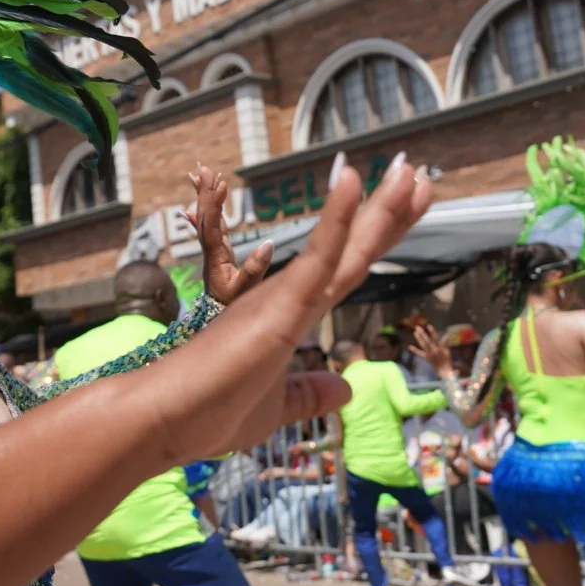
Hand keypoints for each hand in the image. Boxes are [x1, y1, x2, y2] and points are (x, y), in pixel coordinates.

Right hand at [157, 153, 432, 458]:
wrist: (165, 418)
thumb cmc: (209, 413)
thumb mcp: (277, 407)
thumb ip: (308, 393)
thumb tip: (346, 390)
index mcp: (293, 318)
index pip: (347, 269)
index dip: (380, 235)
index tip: (411, 204)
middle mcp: (291, 299)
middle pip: (353, 249)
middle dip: (388, 211)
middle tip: (418, 171)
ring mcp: (285, 299)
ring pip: (343, 247)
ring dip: (378, 206)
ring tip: (409, 167)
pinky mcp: (277, 306)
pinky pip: (316, 257)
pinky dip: (336, 219)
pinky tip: (352, 182)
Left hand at [180, 166, 273, 304]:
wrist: (218, 316)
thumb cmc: (232, 304)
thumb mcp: (246, 289)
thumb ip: (255, 269)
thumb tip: (268, 243)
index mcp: (215, 256)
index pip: (212, 226)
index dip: (215, 205)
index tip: (220, 185)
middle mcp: (210, 249)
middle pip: (205, 216)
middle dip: (204, 192)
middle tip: (201, 169)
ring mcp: (212, 248)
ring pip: (206, 218)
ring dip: (203, 196)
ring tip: (198, 175)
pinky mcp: (218, 250)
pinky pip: (211, 225)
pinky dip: (206, 212)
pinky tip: (191, 207)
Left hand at [409, 323, 452, 374]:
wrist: (444, 370)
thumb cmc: (446, 360)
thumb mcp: (447, 351)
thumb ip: (445, 343)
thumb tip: (447, 335)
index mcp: (439, 348)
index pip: (435, 338)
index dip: (432, 332)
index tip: (428, 325)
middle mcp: (433, 351)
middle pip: (427, 341)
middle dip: (422, 334)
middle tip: (417, 327)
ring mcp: (429, 354)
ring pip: (423, 345)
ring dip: (418, 338)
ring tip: (414, 332)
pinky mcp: (426, 358)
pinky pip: (420, 354)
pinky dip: (415, 350)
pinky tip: (410, 346)